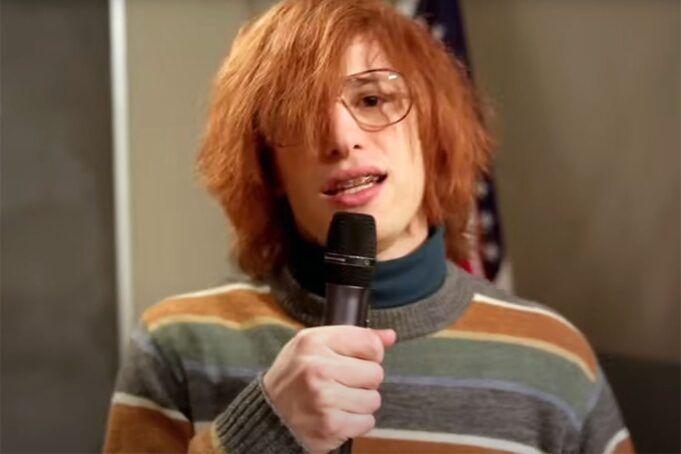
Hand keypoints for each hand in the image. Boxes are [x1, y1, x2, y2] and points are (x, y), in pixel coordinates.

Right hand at [262, 326, 395, 452]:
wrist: (269, 415)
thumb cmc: (294, 377)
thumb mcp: (314, 346)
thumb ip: (354, 337)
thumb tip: (390, 336)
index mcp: (314, 342)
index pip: (370, 343)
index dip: (370, 354)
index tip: (357, 361)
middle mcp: (318, 368)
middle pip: (375, 373)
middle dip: (364, 381)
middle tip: (342, 384)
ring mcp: (324, 398)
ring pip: (374, 399)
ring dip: (360, 403)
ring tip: (338, 400)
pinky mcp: (330, 425)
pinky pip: (367, 422)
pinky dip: (356, 422)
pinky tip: (336, 416)